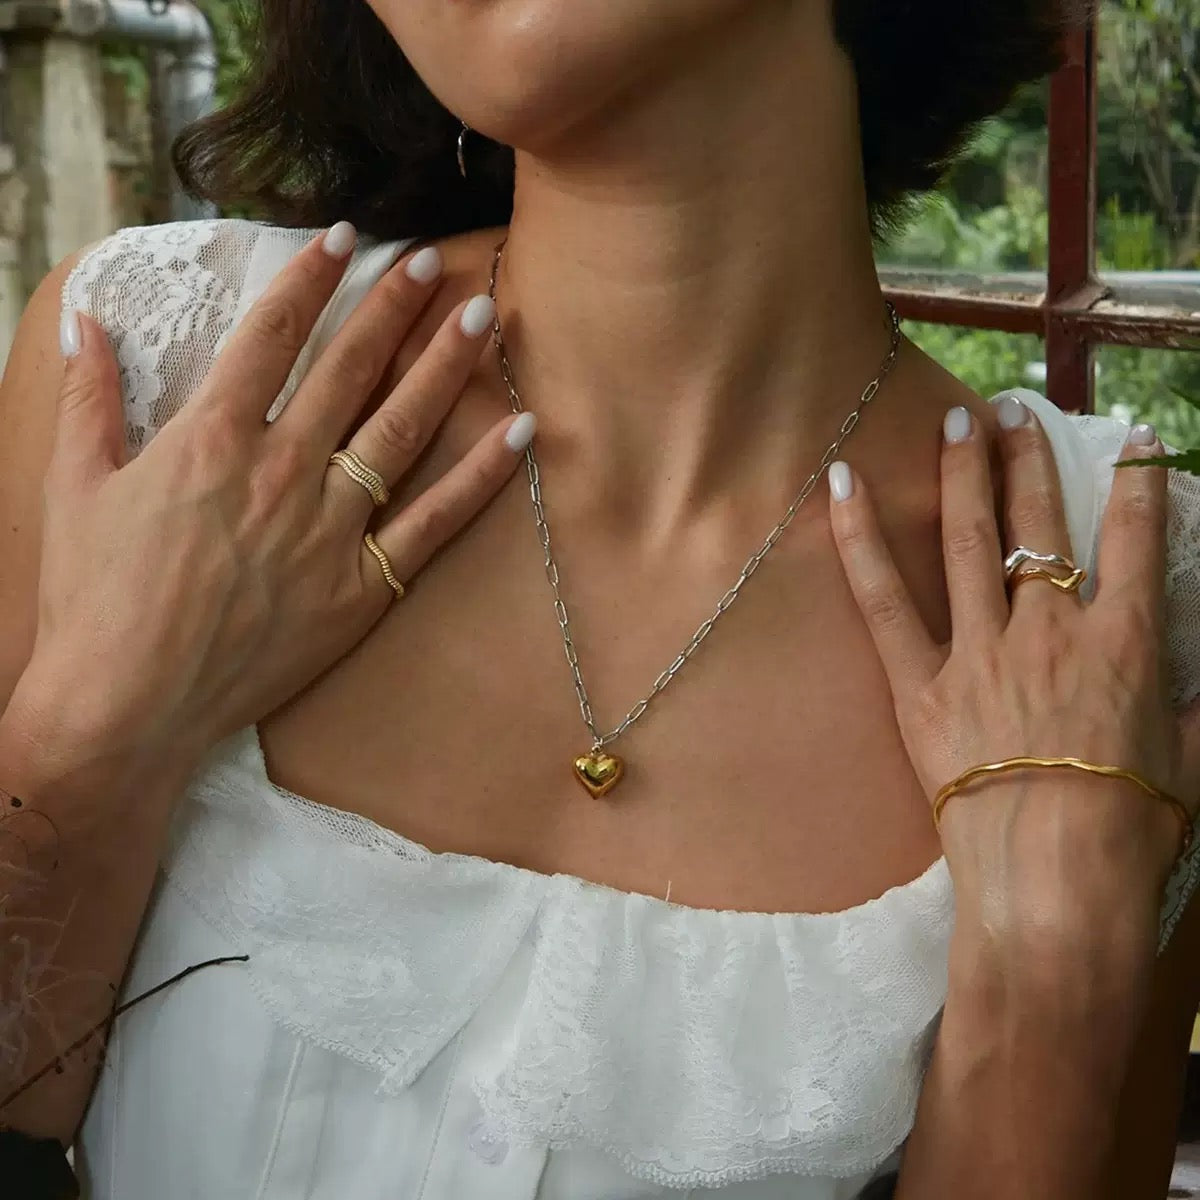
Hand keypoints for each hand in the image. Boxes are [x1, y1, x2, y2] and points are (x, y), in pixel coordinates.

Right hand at [8, 224, 532, 781]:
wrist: (128, 705)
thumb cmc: (95, 600)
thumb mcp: (75, 486)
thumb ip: (89, 398)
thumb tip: (82, 320)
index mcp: (211, 437)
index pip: (272, 333)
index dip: (311, 275)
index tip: (346, 235)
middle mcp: (281, 469)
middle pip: (350, 368)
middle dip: (394, 306)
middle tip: (433, 260)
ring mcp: (330, 528)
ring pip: (401, 429)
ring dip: (444, 366)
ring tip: (484, 317)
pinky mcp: (363, 586)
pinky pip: (435, 522)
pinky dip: (481, 477)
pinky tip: (519, 433)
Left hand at [828, 396, 1199, 960]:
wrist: (1055, 886)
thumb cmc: (1131, 837)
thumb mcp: (1187, 763)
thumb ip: (1186, 707)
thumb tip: (1193, 680)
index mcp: (1126, 646)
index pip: (1137, 542)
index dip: (1136, 485)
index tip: (1131, 441)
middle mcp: (1052, 631)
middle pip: (1040, 525)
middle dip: (1028, 458)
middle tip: (1014, 409)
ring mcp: (980, 652)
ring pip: (970, 542)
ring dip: (964, 473)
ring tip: (958, 420)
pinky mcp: (920, 685)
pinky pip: (883, 600)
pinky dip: (858, 539)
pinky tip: (843, 483)